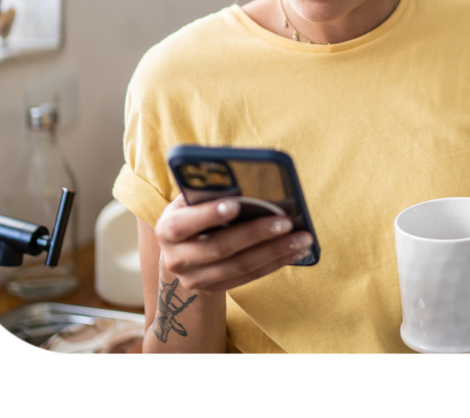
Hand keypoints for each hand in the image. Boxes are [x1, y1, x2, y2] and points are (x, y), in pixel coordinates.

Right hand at [154, 196, 313, 294]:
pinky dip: (275, 263)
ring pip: (240, 266)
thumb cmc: (193, 214)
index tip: (236, 204)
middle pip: (220, 247)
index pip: (185, 223)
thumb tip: (243, 178)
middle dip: (256, 233)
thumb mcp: (191, 201)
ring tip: (302, 238)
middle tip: (286, 221)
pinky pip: (249, 277)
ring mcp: (195, 279)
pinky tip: (295, 251)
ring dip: (275, 251)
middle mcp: (177, 259)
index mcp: (168, 229)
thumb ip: (209, 192)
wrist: (181, 253)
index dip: (208, 214)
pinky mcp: (214, 290)